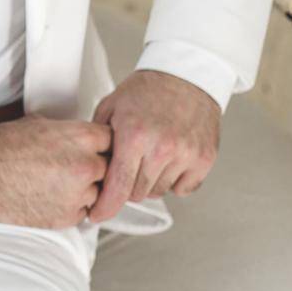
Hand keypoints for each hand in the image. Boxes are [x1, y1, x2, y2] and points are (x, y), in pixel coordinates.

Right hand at [0, 114, 111, 228]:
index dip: (105, 145)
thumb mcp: (39, 123)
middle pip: (111, 168)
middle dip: (98, 168)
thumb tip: (77, 136)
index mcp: (81, 137)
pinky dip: (73, 207)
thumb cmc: (3, 147)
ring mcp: (78, 193)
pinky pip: (83, 212)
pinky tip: (52, 197)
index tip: (98, 149)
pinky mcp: (67, 217)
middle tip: (76, 167)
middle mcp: (86, 165)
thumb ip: (68, 131)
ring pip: (99, 193)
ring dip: (86, 190)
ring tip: (59, 183)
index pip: (114, 140)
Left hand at [85, 69, 219, 223]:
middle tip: (130, 163)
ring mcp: (185, 155)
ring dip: (151, 181)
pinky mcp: (204, 159)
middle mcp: (161, 148)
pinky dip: (175, 180)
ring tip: (151, 154)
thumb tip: (87, 168)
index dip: (104, 206)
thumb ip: (98, 139)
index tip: (96, 215)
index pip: (117, 187)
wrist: (186, 75)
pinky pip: (183, 189)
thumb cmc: (147, 90)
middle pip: (137, 193)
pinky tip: (171, 159)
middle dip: (128, 184)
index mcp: (134, 136)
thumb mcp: (112, 106)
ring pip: (159, 192)